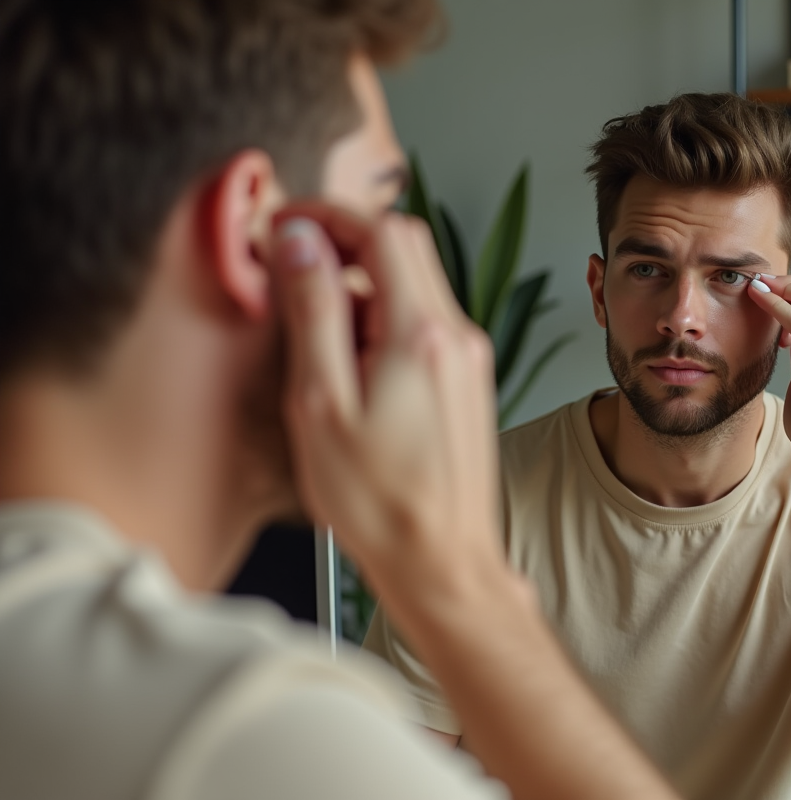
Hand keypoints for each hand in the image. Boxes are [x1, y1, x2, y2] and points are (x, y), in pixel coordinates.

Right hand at [268, 203, 505, 619]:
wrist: (442, 560)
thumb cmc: (380, 503)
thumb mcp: (322, 404)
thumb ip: (313, 313)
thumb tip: (300, 243)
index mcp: (420, 334)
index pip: (382, 230)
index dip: (328, 215)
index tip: (286, 225)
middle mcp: (456, 336)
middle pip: (404, 246)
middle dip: (344, 242)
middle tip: (293, 268)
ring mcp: (468, 357)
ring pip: (414, 283)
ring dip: (362, 285)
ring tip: (318, 338)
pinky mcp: (466, 379)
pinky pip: (423, 321)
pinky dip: (383, 319)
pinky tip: (352, 366)